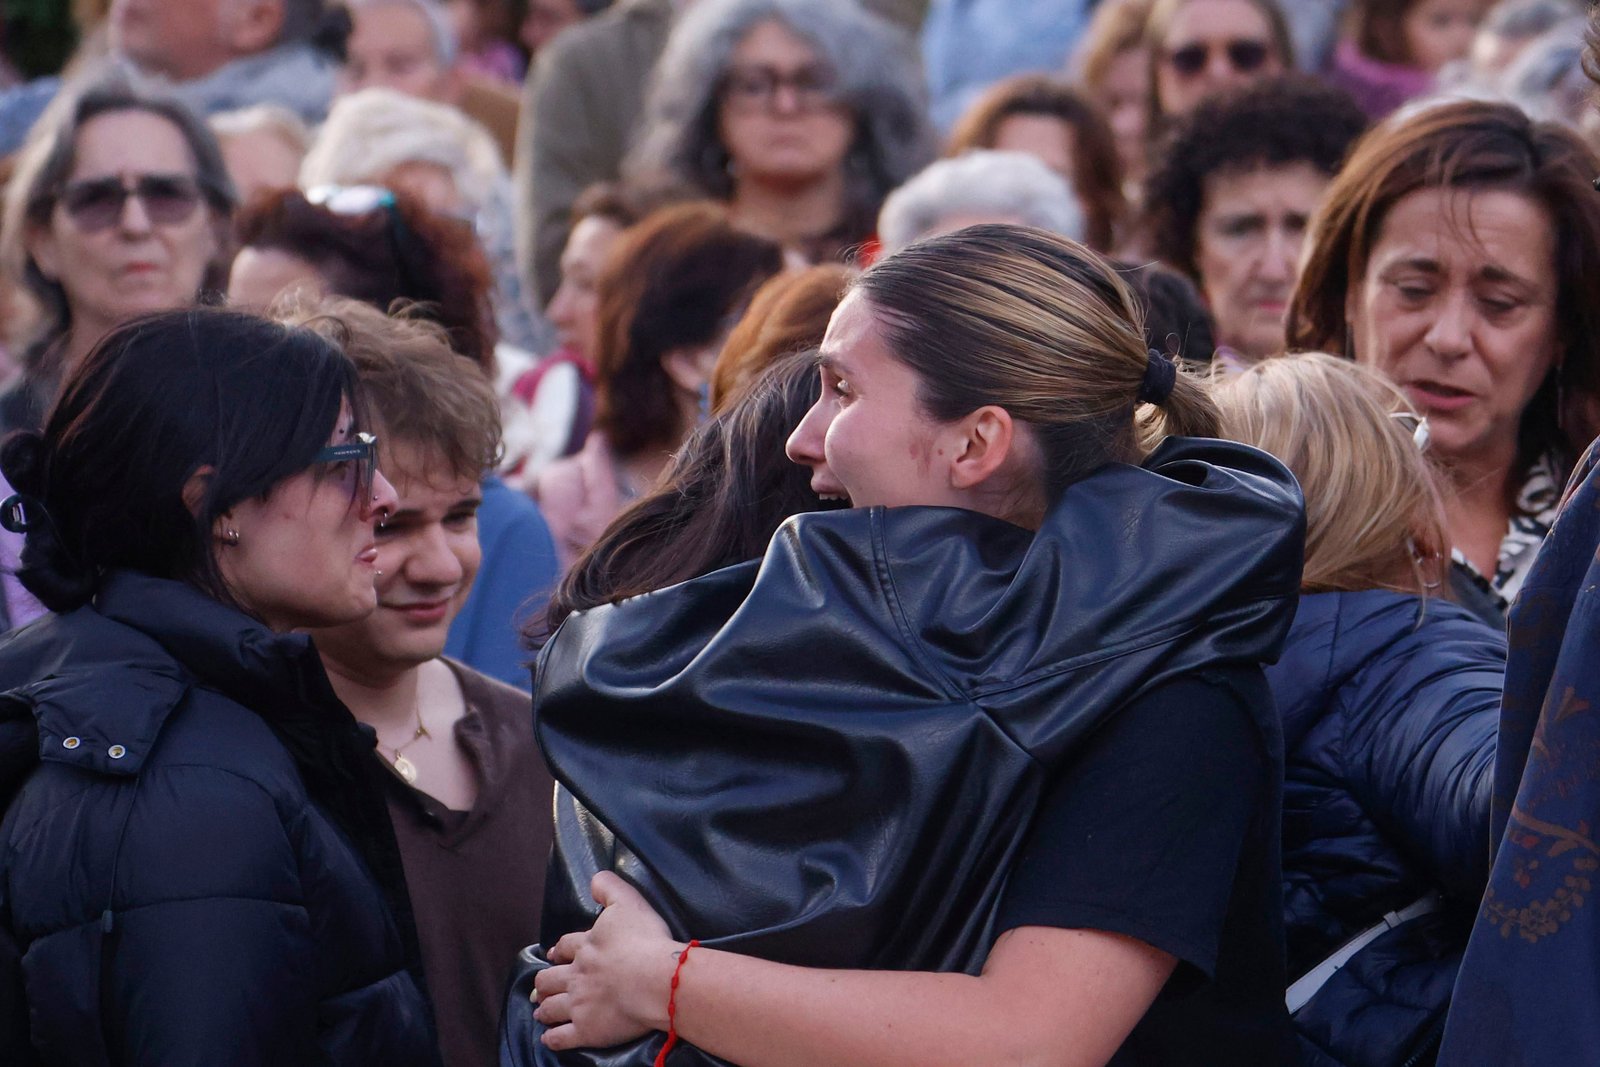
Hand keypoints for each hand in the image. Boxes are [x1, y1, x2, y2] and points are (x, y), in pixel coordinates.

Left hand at [533, 872, 685, 1051]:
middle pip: (550, 979)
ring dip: (544, 1009)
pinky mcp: (587, 1030)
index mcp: (587, 947)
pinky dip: (553, 1038)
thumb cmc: (645, 940)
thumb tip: (593, 880)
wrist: (655, 979)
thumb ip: (609, 887)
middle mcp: (577, 976)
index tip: (554, 953)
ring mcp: (579, 1005)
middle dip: (544, 982)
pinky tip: (549, 1038)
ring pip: (552, 1008)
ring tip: (541, 1010)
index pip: (566, 946)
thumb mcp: (628, 901)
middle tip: (541, 985)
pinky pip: (563, 1038)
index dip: (559, 949)